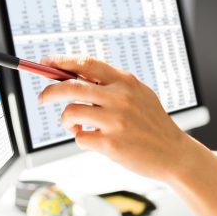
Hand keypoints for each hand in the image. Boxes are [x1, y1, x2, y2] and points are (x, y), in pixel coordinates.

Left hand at [36, 55, 195, 181]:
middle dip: (49, 91)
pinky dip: (81, 138)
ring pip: (70, 112)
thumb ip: (112, 85)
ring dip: (66, 121)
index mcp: (125, 81)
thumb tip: (74, 76)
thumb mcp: (138, 94)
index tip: (46, 62)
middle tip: (42, 98)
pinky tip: (94, 140)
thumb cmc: (152, 124)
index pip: (86, 64)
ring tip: (75, 126)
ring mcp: (115, 121)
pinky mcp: (111, 144)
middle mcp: (120, 97)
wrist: (174, 154)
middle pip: (70, 87)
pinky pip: (79, 137)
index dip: (62, 62)